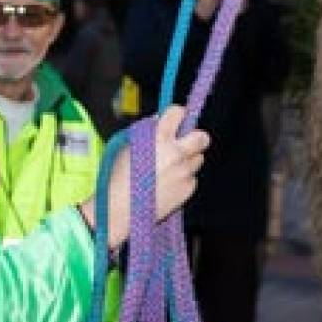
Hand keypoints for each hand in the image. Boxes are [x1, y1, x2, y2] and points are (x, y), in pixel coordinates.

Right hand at [81, 106, 206, 249]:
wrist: (119, 208)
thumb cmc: (119, 177)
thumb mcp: (128, 146)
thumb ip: (147, 131)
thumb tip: (160, 122)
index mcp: (160, 138)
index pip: (179, 113)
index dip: (176, 116)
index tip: (175, 121)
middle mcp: (176, 153)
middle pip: (202, 137)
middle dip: (195, 138)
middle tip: (185, 143)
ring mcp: (184, 172)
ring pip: (198, 159)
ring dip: (188, 160)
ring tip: (169, 169)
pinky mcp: (188, 189)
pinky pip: (192, 178)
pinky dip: (184, 179)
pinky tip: (168, 184)